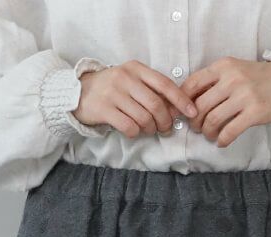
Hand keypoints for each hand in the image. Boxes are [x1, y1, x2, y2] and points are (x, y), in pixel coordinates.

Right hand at [74, 61, 197, 138]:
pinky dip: (136, 133)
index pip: (164, 84)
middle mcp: (125, 78)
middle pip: (156, 105)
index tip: (192, 112)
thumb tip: (177, 109)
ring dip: (151, 129)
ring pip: (144, 118)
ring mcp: (113, 93)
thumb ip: (152, 91)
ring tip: (149, 130)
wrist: (78, 92)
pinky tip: (134, 131)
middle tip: (165, 129)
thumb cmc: (112, 90)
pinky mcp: (103, 109)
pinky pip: (129, 127)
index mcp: (136, 69)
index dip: (181, 100)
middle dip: (165, 121)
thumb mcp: (132, 82)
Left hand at [179, 58, 270, 146]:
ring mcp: (244, 95)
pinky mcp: (254, 112)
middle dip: (194, 122)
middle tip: (197, 128)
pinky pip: (229, 131)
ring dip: (207, 132)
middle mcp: (232, 79)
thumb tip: (190, 100)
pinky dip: (222, 140)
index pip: (192, 84)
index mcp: (223, 66)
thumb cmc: (258, 79)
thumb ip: (214, 81)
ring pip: (212, 120)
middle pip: (199, 106)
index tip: (185, 113)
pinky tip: (221, 142)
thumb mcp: (234, 70)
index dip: (183, 102)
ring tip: (209, 135)